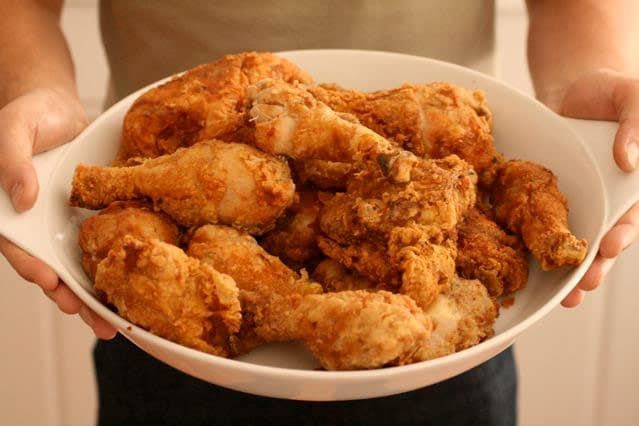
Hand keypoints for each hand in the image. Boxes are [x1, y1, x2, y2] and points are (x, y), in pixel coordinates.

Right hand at [0, 88, 115, 337]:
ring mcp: (66, 223)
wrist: (59, 104)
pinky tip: (133, 284)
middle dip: (70, 296)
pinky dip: (114, 264)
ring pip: (79, 264)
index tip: (50, 282)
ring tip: (113, 322)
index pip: (19, 247)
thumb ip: (12, 161)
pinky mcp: (94, 215)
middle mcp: (40, 224)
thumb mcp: (14, 128)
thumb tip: (22, 200)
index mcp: (13, 211)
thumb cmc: (30, 113)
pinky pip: (103, 242)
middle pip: (52, 267)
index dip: (33, 266)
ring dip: (94, 294)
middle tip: (93, 320)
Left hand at [543, 69, 638, 306]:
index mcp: (630, 184)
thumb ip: (636, 124)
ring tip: (565, 296)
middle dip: (595, 266)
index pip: (630, 215)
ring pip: (575, 244)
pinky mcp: (547, 199)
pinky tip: (529, 267)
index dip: (622, 233)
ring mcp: (576, 203)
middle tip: (583, 285)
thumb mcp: (632, 97)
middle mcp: (605, 200)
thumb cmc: (609, 92)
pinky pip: (543, 225)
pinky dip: (538, 247)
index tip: (611, 245)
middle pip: (604, 242)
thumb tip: (629, 160)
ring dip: (570, 271)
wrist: (572, 89)